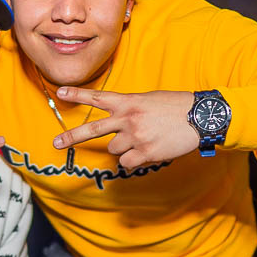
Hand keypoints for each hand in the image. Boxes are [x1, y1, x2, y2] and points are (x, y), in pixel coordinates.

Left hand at [52, 87, 200, 168]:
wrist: (200, 117)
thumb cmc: (176, 107)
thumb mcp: (149, 100)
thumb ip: (130, 111)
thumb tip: (119, 131)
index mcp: (129, 101)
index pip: (98, 97)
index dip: (78, 95)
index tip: (60, 93)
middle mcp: (128, 118)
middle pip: (93, 129)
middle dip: (72, 137)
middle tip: (55, 143)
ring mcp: (135, 136)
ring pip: (114, 149)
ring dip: (124, 148)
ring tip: (145, 139)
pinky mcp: (144, 153)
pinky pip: (126, 163)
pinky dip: (134, 160)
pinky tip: (149, 151)